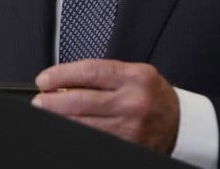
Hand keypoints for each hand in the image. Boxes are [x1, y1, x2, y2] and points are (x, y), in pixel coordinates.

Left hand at [33, 59, 178, 153]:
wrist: (180, 124)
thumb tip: (65, 81)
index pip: (90, 72)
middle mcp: (132, 102)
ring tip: (47, 112)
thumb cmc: (153, 95)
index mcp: (134, 77)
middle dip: (52, 101)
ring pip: (83, 123)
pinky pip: (93, 139)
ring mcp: (129, 127)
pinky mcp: (127, 146)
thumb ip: (104, 75)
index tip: (45, 79)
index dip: (61, 74)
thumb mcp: (135, 74)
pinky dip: (76, 132)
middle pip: (81, 100)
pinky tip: (67, 126)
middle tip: (39, 100)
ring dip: (59, 118)